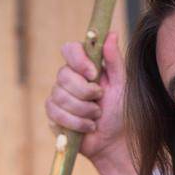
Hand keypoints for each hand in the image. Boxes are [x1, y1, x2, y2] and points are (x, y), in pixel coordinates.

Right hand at [46, 32, 127, 167]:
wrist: (114, 141)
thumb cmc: (120, 111)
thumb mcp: (121, 84)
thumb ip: (114, 60)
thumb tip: (110, 33)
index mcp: (84, 67)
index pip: (69, 49)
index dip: (78, 60)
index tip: (93, 73)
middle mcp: (69, 78)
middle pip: (64, 75)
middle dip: (85, 92)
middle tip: (100, 100)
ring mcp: (58, 96)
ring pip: (60, 96)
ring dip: (84, 110)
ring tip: (96, 116)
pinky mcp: (53, 115)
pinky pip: (56, 113)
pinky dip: (76, 122)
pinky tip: (88, 126)